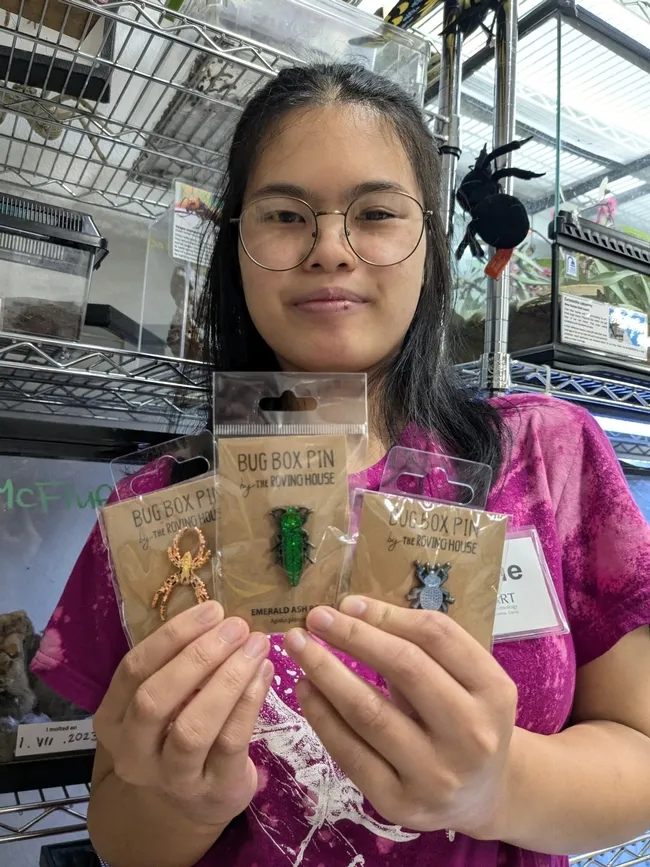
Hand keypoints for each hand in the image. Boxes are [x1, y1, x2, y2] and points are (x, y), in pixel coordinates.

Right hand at [93, 602, 272, 828]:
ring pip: (193, 727)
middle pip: (155, 699)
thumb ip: (176, 663)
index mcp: (112, 720)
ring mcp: (172, 778)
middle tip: (236, 626)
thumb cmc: (177, 731)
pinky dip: (249, 701)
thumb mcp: (164, 700)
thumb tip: (217, 616)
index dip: (173, 635)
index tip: (211, 610)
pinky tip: (264, 672)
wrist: (196, 801)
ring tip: (256, 646)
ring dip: (228, 679)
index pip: (133, 670)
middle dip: (198, 656)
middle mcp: (133, 753)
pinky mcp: (213, 790)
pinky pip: (230, 741)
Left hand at [284, 597, 516, 837]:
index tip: (347, 602)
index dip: (387, 614)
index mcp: (494, 690)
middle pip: (405, 668)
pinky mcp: (400, 804)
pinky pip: (350, 753)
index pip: (437, 637)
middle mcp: (472, 734)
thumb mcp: (465, 680)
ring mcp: (436, 774)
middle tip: (315, 616)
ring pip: (370, 712)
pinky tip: (305, 688)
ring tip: (299, 646)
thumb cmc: (463, 719)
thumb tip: (351, 611)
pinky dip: (321, 715)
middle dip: (352, 635)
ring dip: (326, 672)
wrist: (481, 796)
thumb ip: (421, 647)